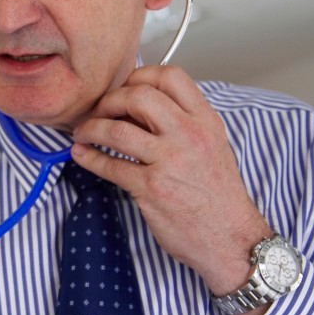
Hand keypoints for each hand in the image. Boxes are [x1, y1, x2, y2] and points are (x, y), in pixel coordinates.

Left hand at [71, 66, 271, 309]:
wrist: (232, 238)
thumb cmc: (219, 196)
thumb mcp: (211, 147)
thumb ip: (180, 124)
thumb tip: (135, 109)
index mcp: (205, 121)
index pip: (170, 76)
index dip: (138, 76)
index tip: (122, 88)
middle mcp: (189, 135)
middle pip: (138, 96)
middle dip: (109, 100)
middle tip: (97, 111)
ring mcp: (170, 161)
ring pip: (117, 130)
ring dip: (90, 128)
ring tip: (82, 133)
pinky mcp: (152, 188)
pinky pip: (110, 166)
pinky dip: (88, 158)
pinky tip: (82, 155)